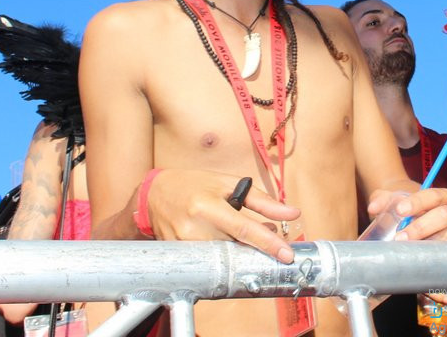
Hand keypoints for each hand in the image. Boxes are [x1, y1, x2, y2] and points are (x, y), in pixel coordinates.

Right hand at [145, 169, 300, 262]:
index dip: (267, 243)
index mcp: (208, 205)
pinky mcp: (178, 256)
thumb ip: (261, 201)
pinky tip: (221, 243)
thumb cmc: (195, 185)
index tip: (287, 255)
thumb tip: (292, 213)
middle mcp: (194, 228)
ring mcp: (184, 245)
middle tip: (271, 246)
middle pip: (235, 249)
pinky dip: (221, 256)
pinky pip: (208, 262)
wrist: (154, 195)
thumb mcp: (227, 183)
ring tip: (241, 238)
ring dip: (238, 252)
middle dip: (255, 249)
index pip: (243, 229)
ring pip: (223, 258)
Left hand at [367, 187, 446, 241]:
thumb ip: (382, 201)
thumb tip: (374, 207)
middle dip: (422, 228)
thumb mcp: (393, 203)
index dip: (416, 202)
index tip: (400, 210)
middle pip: (444, 215)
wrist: (422, 227)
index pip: (432, 195)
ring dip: (444, 241)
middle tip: (402, 239)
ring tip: (424, 251)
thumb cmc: (410, 215)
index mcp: (442, 196)